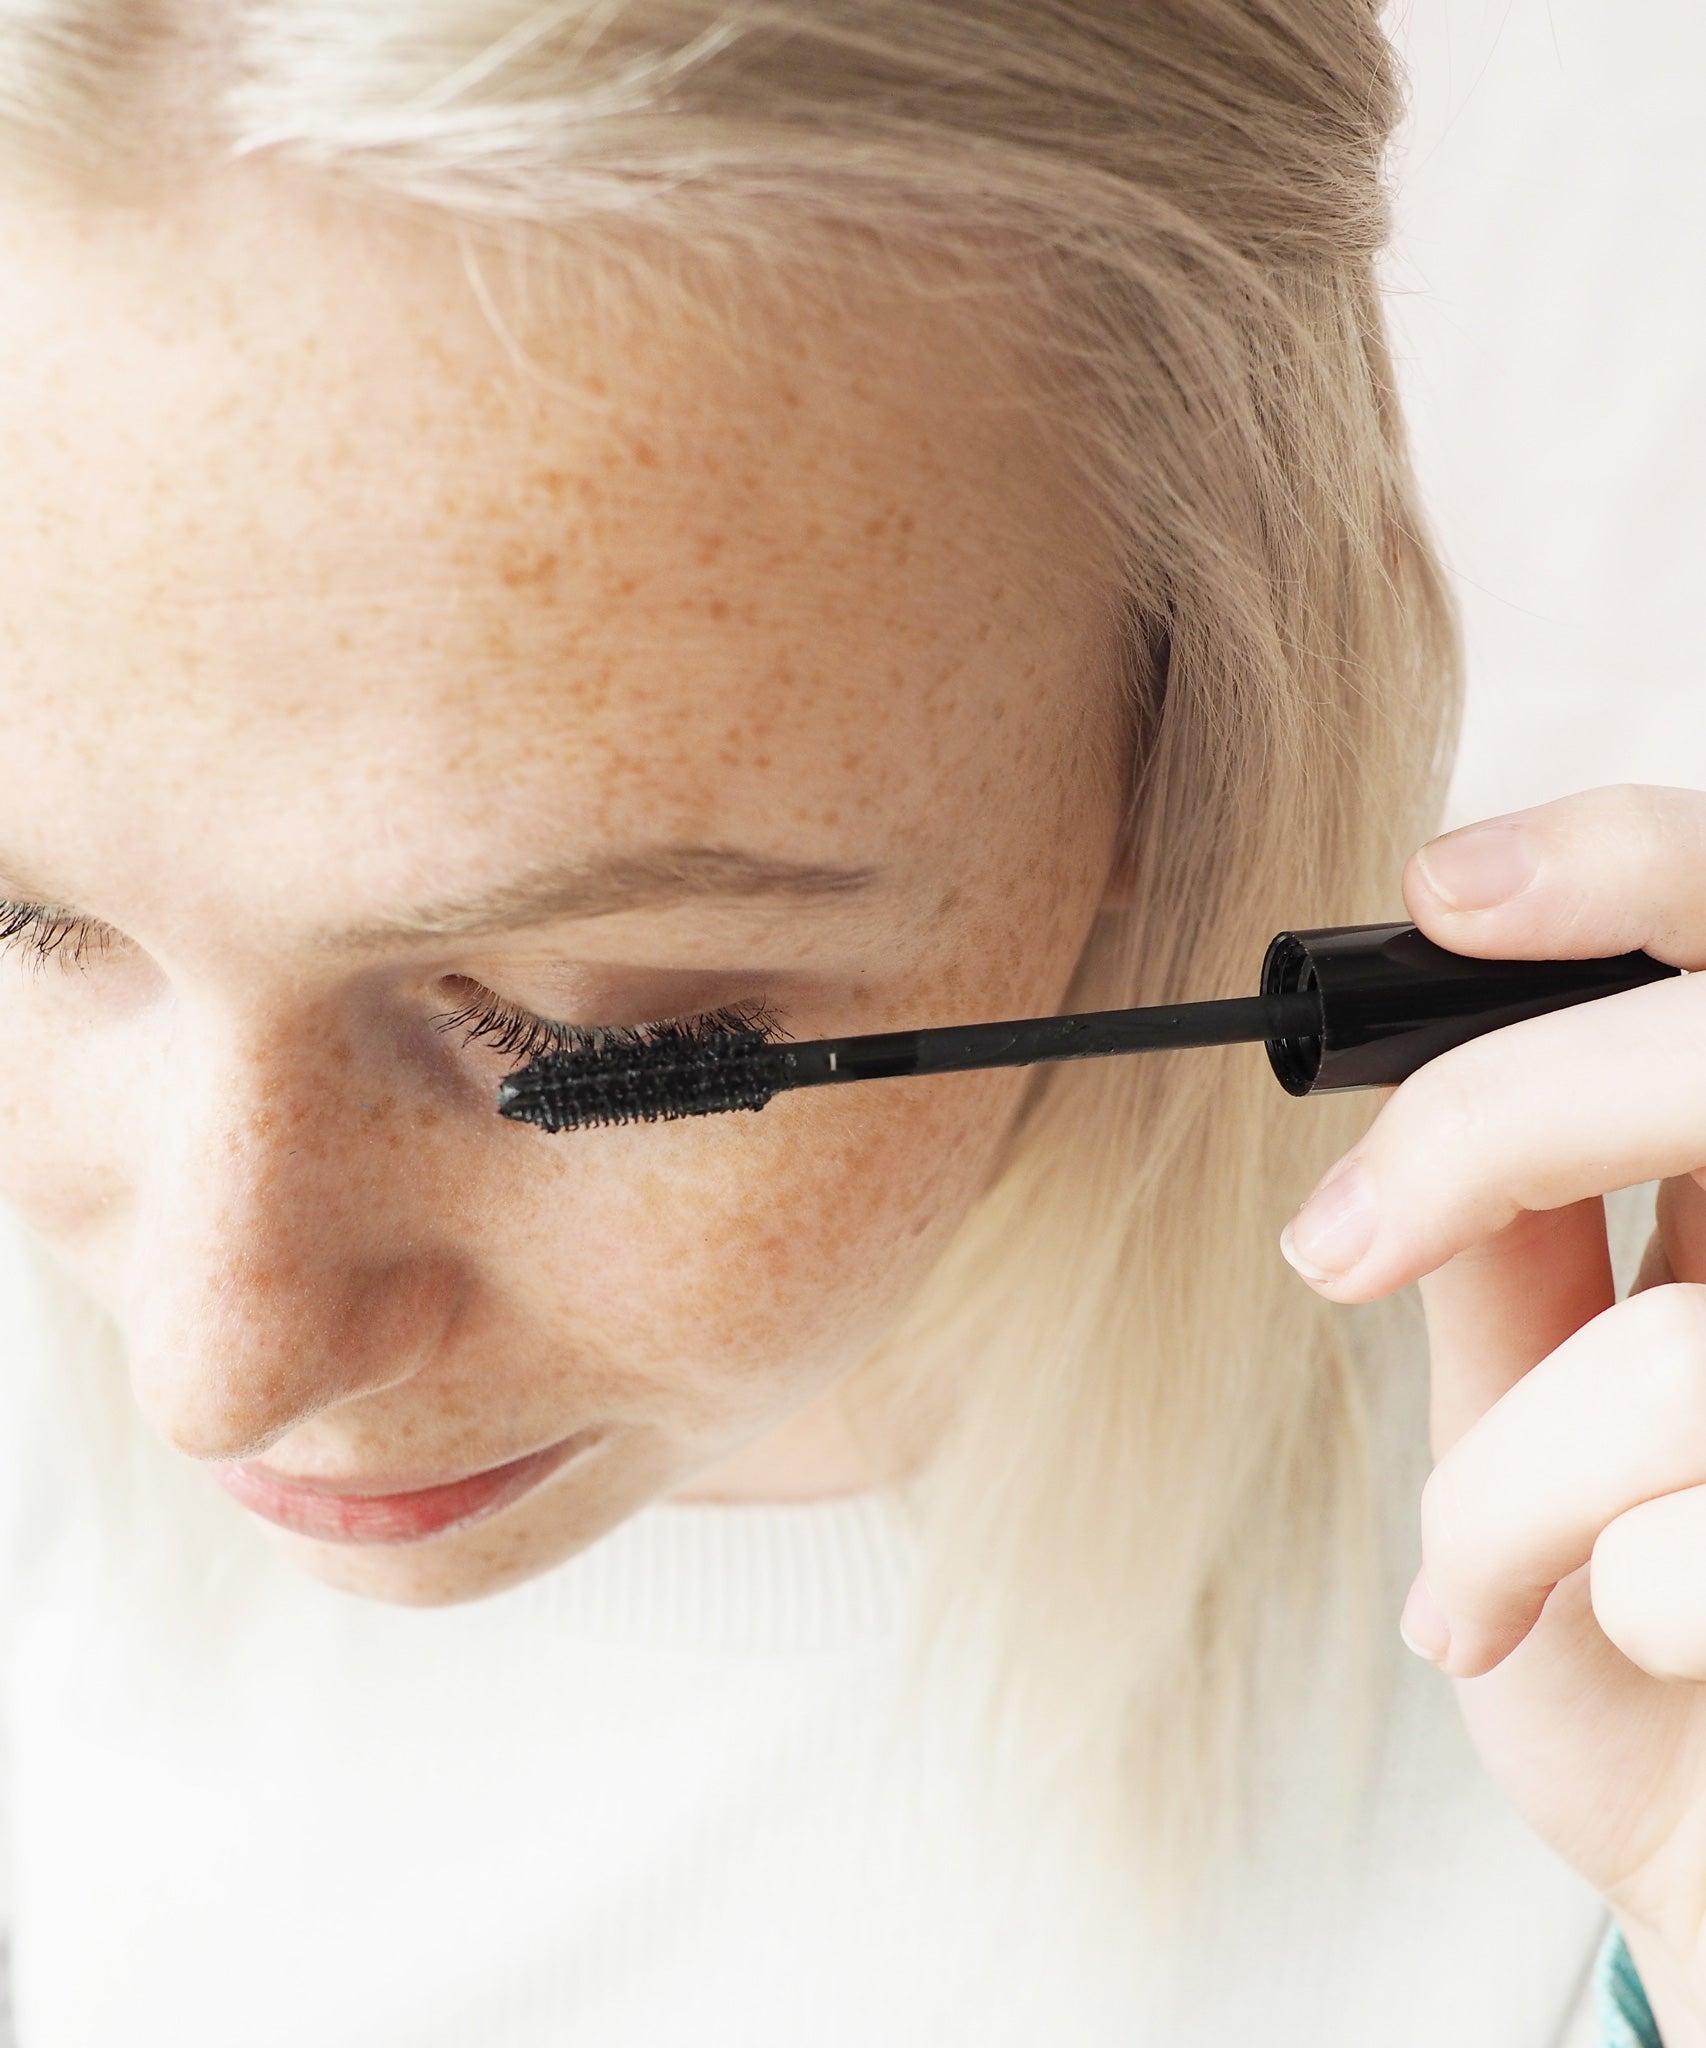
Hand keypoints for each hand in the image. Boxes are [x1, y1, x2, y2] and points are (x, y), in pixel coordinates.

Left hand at [1278, 784, 1705, 2040]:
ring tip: (1482, 1593)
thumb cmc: (1649, 1679)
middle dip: (1493, 1118)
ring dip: (1512, 1491)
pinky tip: (1638, 1661)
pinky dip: (1598, 1608)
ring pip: (1672, 1351)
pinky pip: (1689, 1535)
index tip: (1438, 890)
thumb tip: (1423, 1103)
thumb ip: (1518, 1270)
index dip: (1623, 861)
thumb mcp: (1537, 1442)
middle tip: (1334, 1246)